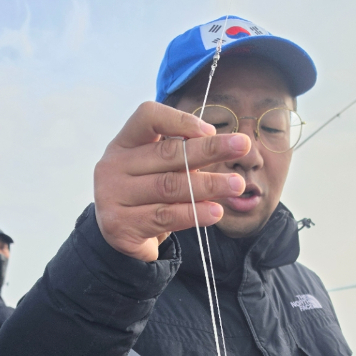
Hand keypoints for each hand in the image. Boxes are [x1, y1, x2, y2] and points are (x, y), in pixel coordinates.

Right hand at [94, 101, 249, 261]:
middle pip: (166, 153)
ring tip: (236, 185)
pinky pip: (165, 217)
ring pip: (169, 187)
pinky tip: (215, 212)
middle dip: (209, 149)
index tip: (211, 129)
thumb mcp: (155, 170)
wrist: (115, 238)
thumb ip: (179, 157)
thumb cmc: (144, 197)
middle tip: (243, 146)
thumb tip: (219, 145)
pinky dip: (194, 214)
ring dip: (208, 184)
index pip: (147, 117)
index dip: (181, 120)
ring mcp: (113, 197)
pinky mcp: (121, 227)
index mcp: (122, 144)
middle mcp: (112, 167)